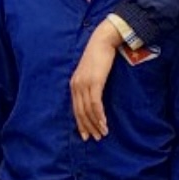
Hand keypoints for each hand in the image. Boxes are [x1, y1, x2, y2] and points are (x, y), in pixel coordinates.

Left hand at [71, 19, 120, 140]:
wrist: (103, 41)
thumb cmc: (99, 56)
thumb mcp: (91, 72)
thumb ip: (90, 83)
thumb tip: (94, 96)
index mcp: (74, 84)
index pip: (76, 108)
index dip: (80, 123)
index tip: (85, 134)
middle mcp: (76, 86)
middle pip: (80, 112)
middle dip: (87, 127)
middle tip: (95, 138)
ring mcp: (84, 84)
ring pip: (88, 110)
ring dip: (95, 124)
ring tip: (102, 134)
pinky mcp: (94, 82)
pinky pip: (95, 104)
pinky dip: (99, 115)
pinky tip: (104, 123)